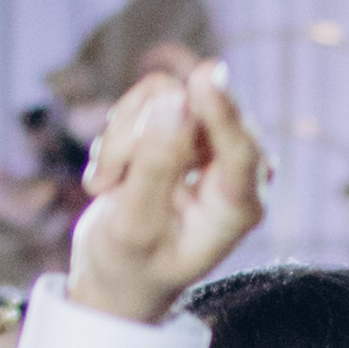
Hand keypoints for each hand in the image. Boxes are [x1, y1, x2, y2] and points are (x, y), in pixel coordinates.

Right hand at [65, 60, 269, 324]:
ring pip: (165, 97)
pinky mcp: (185, 123)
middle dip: (136, 140)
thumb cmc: (131, 263)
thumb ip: (154, 167)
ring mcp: (211, 141)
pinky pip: (150, 96)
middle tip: (108, 181)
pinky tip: (114, 173)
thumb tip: (176, 102)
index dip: (222, 112)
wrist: (119, 270)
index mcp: (239, 207)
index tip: (204, 77)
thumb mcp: (134, 226)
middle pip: (194, 112)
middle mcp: (236, 167)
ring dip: (122, 138)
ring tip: (110, 184)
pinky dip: (119, 131)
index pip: (240, 150)